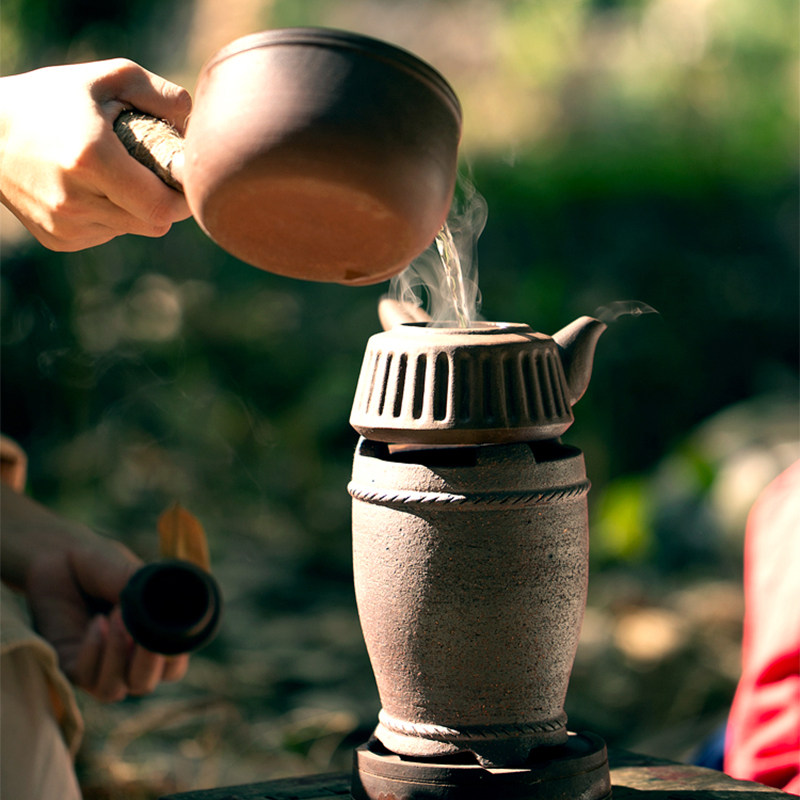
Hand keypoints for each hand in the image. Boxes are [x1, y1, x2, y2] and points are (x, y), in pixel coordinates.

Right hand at [0, 59, 191, 250]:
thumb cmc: (49, 100)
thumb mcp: (104, 79)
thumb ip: (157, 93)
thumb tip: (194, 123)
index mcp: (92, 159)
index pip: (163, 206)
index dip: (182, 198)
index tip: (182, 178)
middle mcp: (77, 200)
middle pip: (154, 222)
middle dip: (162, 201)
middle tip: (154, 174)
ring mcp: (66, 225)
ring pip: (132, 229)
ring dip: (135, 208)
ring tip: (113, 176)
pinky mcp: (59, 240)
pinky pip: (107, 234)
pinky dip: (110, 216)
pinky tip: (90, 190)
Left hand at [1, 485, 188, 701]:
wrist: (57, 556)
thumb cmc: (101, 563)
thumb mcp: (131, 573)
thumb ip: (150, 594)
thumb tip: (167, 610)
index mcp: (150, 640)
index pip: (173, 666)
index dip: (173, 656)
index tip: (167, 628)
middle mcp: (124, 660)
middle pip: (145, 684)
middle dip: (146, 662)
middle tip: (138, 627)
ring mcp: (95, 666)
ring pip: (113, 690)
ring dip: (116, 656)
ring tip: (114, 617)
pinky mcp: (67, 667)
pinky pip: (84, 678)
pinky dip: (93, 651)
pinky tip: (96, 622)